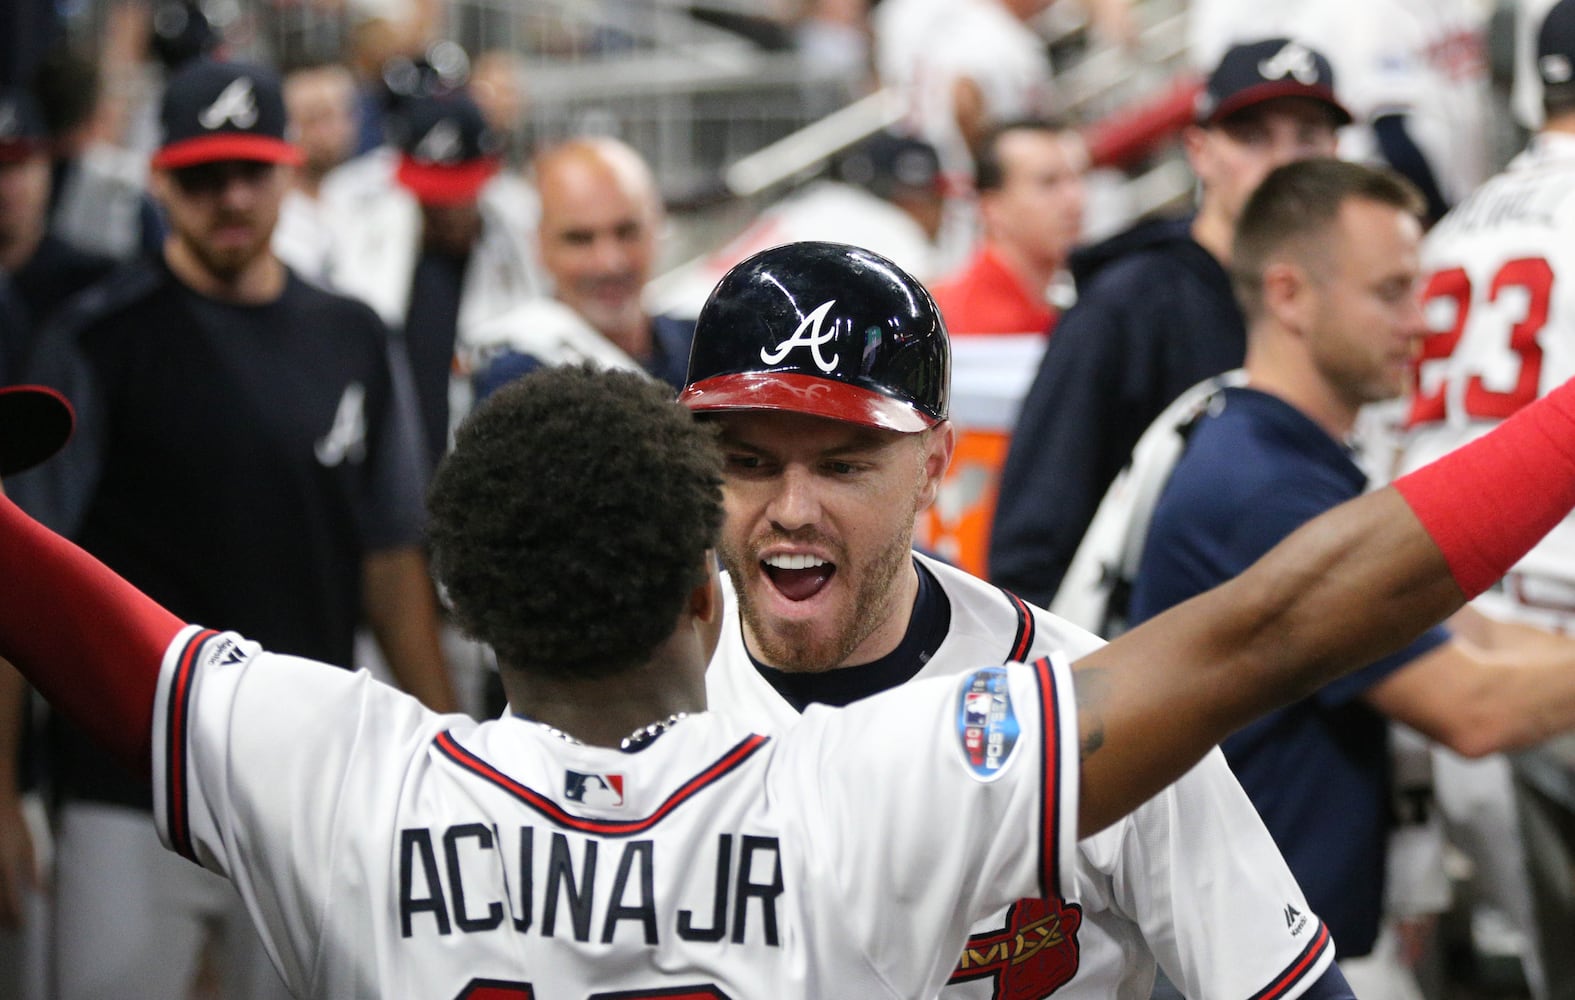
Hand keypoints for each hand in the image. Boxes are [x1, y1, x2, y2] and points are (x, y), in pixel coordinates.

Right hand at [0, 791, 38, 929]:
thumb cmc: (13, 826)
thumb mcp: (28, 845)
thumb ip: (36, 871)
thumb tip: (44, 895)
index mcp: (6, 864)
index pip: (11, 900)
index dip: (15, 917)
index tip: (22, 928)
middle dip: (4, 921)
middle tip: (13, 931)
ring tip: (3, 923)